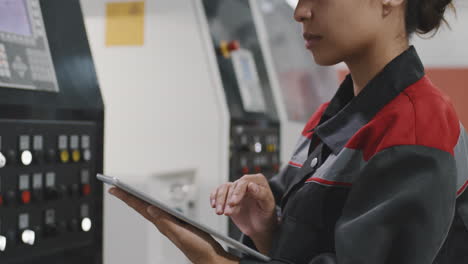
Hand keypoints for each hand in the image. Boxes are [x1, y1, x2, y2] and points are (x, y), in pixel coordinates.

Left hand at [109, 187, 238, 263]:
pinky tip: (152, 204)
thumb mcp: (182, 234)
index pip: (141, 208)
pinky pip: (161, 212)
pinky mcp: (179, 225)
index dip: (127, 197)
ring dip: (138, 201)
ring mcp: (171, 225)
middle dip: (128, 197)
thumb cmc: (199, 249)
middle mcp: (164, 224)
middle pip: (142, 207)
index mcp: (163, 225)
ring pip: (150, 210)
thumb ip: (166, 222)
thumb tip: (149, 208)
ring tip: (128, 194)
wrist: (211, 258)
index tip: (114, 189)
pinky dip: (153, 206)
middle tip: (115, 188)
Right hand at [210, 174, 276, 253]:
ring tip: (220, 212)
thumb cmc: (266, 215)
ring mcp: (236, 188)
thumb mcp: (268, 205)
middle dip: (228, 199)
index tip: (233, 203)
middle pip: (233, 186)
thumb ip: (261, 194)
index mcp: (258, 181)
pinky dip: (214, 198)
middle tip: (227, 212)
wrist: (260, 226)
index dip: (238, 192)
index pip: (245, 182)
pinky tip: (214, 205)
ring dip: (220, 200)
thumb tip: (251, 185)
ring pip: (224, 188)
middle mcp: (246, 182)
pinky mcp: (228, 195)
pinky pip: (218, 192)